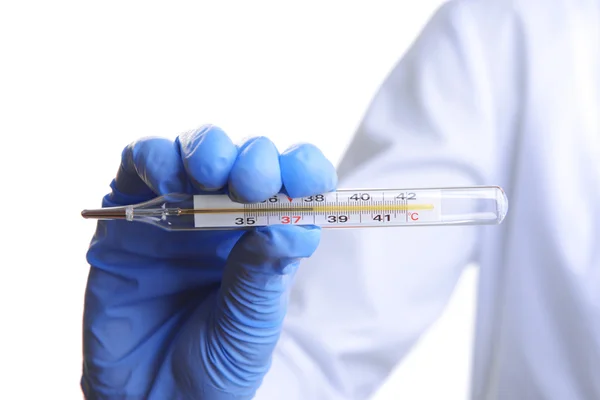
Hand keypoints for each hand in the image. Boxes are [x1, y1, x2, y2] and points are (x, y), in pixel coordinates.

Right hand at [81, 125, 336, 398]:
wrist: (154, 398)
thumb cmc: (215, 362)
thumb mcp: (253, 320)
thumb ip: (266, 268)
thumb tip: (291, 216)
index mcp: (266, 235)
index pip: (294, 180)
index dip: (302, 168)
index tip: (302, 180)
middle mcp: (226, 214)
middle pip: (246, 156)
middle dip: (254, 159)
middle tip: (251, 183)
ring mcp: (178, 209)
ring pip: (196, 148)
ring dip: (206, 150)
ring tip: (208, 176)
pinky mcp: (130, 213)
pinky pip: (139, 162)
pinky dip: (154, 159)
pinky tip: (167, 183)